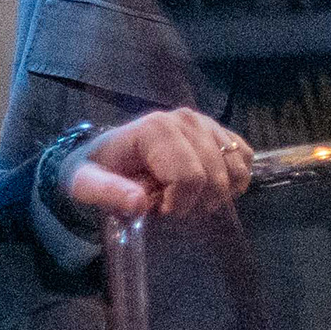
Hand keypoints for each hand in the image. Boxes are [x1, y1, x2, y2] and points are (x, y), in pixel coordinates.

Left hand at [66, 108, 255, 219]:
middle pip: (215, 176)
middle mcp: (185, 119)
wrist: (105, 155)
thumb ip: (108, 192)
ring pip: (235, 168)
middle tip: (172, 208)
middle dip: (197, 204)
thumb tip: (138, 203)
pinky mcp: (218, 130)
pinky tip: (209, 188)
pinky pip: (243, 157)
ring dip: (218, 194)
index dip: (178, 205)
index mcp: (156, 129)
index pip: (190, 177)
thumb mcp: (87, 184)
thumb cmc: (97, 170)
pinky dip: (234, 180)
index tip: (158, 210)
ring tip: (190, 199)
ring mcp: (205, 122)